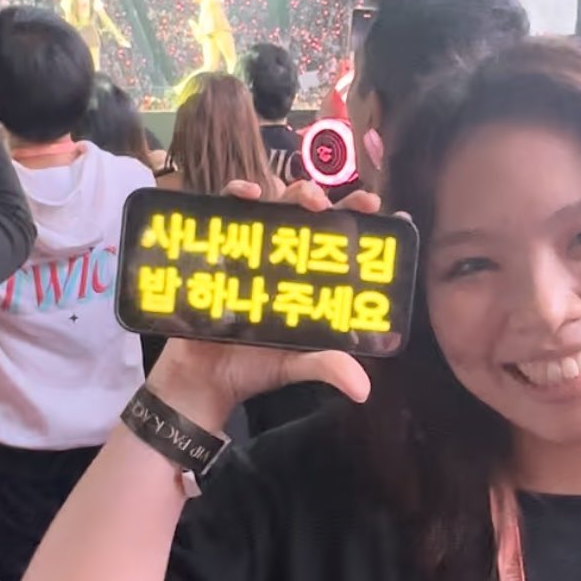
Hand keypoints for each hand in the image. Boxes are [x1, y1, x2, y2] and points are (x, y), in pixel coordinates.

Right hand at [147, 178, 380, 432]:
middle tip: (351, 202)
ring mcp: (250, 247)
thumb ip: (327, 366)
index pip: (336, 241)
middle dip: (333, 200)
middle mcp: (281, 257)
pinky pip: (226, 210)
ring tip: (308, 198)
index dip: (360, 219)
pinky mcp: (218, 247)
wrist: (201, 380)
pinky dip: (237, 193)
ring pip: (275, 202)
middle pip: (309, 214)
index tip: (379, 209)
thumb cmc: (252, 366)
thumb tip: (363, 389)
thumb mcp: (295, 364)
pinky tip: (248, 193)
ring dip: (294, 191)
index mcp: (306, 278)